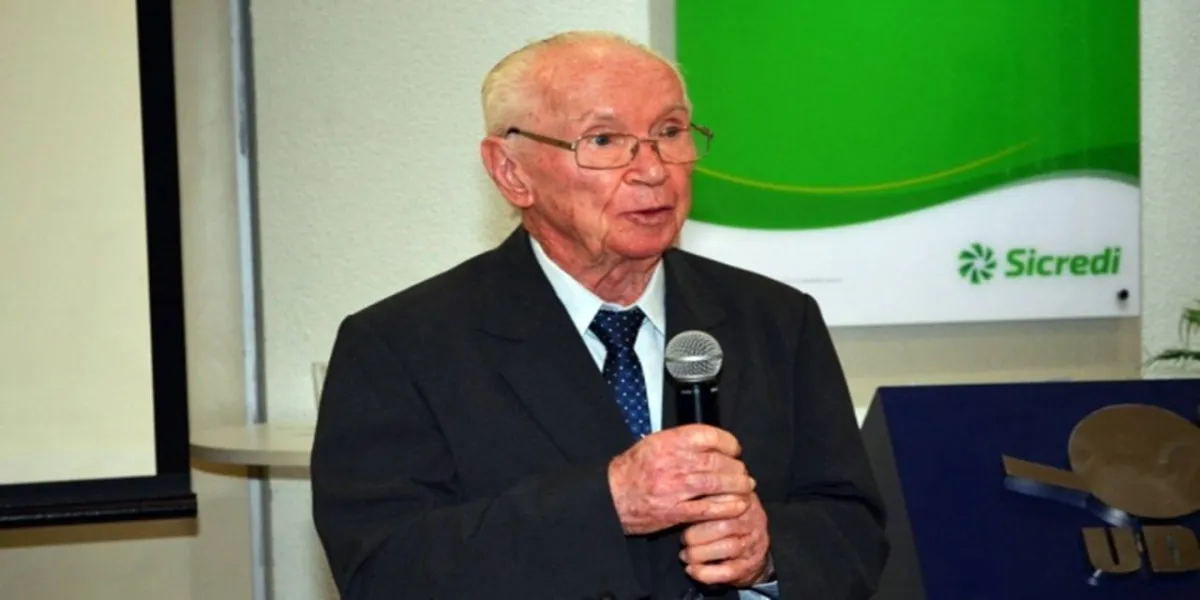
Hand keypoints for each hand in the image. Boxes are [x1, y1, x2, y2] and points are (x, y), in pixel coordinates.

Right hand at [607, 424, 755, 534]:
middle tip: (742, 471)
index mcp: (666, 442)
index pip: (707, 436)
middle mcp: (671, 463)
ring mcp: (673, 488)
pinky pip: (708, 508)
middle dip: (736, 467)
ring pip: (715, 484)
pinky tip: (737, 505)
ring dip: (736, 486)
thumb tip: (711, 441)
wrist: (612, 497)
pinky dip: (727, 507)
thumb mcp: (652, 443)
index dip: (727, 442)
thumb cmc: (632, 470)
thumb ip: (680, 440)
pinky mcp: (674, 511)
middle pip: (716, 461)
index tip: (734, 448)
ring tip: (745, 487)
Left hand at [679, 491, 770, 587]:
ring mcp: (751, 544)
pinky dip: (706, 573)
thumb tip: (680, 481)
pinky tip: (692, 570)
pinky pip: (728, 571)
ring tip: (685, 555)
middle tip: (683, 539)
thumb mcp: (724, 496)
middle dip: (698, 534)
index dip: (701, 506)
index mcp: (743, 498)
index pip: (724, 498)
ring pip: (727, 548)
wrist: (755, 549)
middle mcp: (751, 520)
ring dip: (700, 554)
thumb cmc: (730, 518)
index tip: (680, 511)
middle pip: (725, 525)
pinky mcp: (748, 567)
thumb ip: (707, 488)